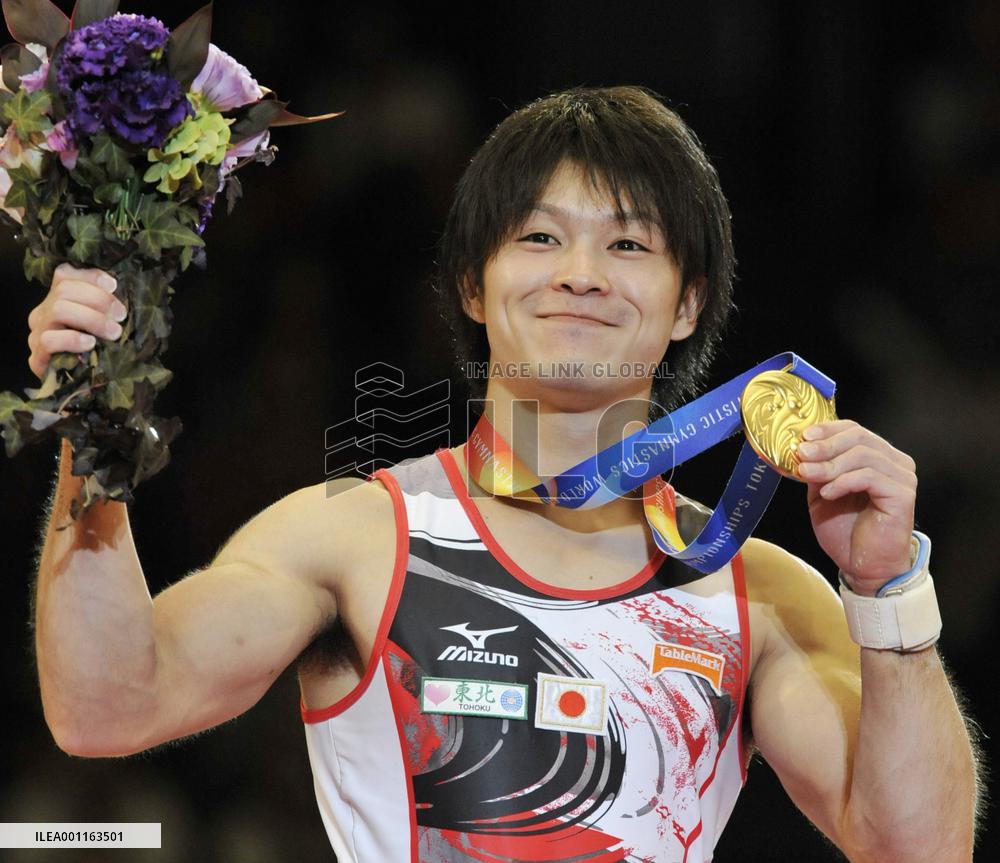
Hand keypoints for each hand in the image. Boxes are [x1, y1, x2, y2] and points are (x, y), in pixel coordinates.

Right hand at [27, 264, 125, 379]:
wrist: (80, 387)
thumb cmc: (97, 352)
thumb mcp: (104, 325)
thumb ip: (107, 310)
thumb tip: (122, 301)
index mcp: (58, 299)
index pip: (65, 274)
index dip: (90, 276)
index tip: (113, 286)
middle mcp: (44, 311)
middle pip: (65, 290)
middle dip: (99, 300)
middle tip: (121, 316)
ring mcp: (38, 333)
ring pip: (59, 310)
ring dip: (92, 319)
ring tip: (113, 332)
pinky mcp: (37, 357)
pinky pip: (49, 340)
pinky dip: (73, 339)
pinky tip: (90, 344)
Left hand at [796, 420, 916, 595]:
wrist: (863, 565)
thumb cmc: (846, 531)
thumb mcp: (822, 493)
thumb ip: (816, 470)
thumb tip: (800, 448)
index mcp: (878, 457)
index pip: (854, 430)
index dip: (828, 430)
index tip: (803, 437)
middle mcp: (895, 462)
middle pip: (859, 437)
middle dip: (825, 445)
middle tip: (801, 453)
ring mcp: (902, 477)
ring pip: (862, 455)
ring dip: (829, 464)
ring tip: (807, 473)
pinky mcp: (903, 494)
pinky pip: (869, 476)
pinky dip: (843, 481)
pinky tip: (827, 493)